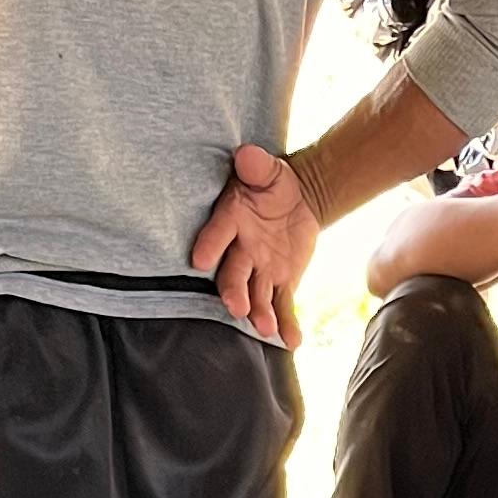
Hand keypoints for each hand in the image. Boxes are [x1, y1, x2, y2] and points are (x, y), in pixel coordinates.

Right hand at [192, 141, 318, 344]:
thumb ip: (257, 166)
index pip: (218, 233)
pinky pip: (282, 305)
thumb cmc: (273, 182)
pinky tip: (292, 342)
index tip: (200, 260)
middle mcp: (241, 250)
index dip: (210, 245)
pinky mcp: (280, 282)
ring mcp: (260, 270)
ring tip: (266, 328)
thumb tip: (247, 156)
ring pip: (256, 295)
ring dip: (259, 313)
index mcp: (232, 220)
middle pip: (233, 275)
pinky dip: (287, 324)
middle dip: (233, 291)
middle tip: (236, 307)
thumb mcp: (267, 170)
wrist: (297, 199)